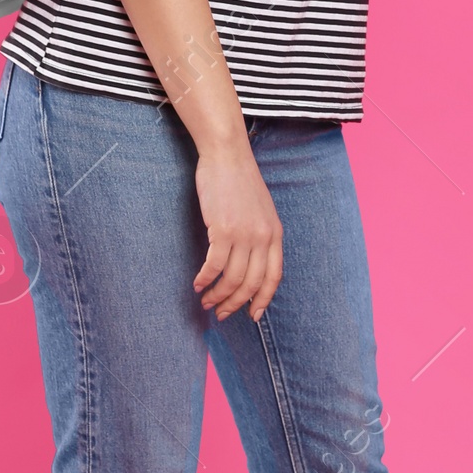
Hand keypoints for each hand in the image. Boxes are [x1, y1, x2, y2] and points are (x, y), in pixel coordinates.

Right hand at [193, 140, 283, 320]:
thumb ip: (260, 236)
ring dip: (217, 295)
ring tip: (206, 301)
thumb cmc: (239, 182)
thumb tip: (249, 264)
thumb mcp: (261, 211)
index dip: (262, 300)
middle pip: (251, 284)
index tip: (252, 316)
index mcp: (275, 234)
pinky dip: (205, 279)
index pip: (273, 277)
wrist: (227, 156)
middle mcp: (263, 238)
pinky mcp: (223, 230)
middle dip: (235, 304)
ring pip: (232, 279)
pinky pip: (214, 266)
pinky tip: (197, 284)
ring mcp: (244, 235)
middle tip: (221, 313)